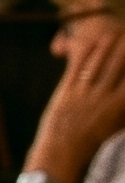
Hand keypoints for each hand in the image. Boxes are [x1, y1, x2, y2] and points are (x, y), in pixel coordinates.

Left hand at [30, 30, 124, 182]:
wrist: (63, 149)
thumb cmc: (95, 138)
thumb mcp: (119, 124)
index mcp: (120, 105)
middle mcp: (103, 96)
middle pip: (119, 64)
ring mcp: (84, 92)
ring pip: (98, 63)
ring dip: (108, 45)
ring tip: (115, 33)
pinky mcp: (66, 91)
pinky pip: (78, 67)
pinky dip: (85, 53)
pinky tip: (91, 42)